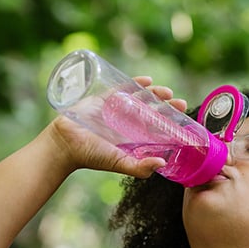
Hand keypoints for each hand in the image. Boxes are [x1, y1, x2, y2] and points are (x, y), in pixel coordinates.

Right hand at [47, 76, 187, 177]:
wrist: (64, 145)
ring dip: (154, 94)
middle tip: (180, 102)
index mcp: (131, 137)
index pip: (155, 128)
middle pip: (151, 111)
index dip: (170, 122)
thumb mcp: (118, 163)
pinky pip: (121, 87)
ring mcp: (115, 109)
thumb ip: (138, 167)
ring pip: (139, 98)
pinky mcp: (103, 98)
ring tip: (166, 92)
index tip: (184, 118)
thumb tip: (162, 164)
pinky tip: (147, 80)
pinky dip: (134, 82)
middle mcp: (125, 123)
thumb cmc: (91, 156)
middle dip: (166, 106)